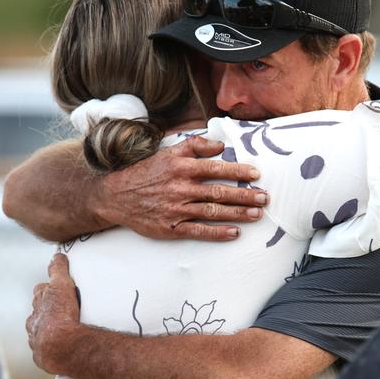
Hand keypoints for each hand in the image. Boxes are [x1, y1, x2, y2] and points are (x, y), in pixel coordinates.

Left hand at [26, 253, 81, 374]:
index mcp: (39, 302)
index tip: (55, 289)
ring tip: (61, 332)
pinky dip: (50, 348)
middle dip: (46, 310)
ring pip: (39, 332)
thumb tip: (56, 255)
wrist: (62, 346)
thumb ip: (58, 269)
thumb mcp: (62, 286)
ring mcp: (36, 339)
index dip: (48, 289)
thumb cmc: (62, 315)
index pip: (40, 291)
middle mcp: (34, 320)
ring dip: (47, 330)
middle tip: (61, 310)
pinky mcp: (41, 356)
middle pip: (38, 312)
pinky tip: (60, 349)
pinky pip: (44, 351)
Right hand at [92, 136, 267, 240]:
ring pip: (212, 212)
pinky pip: (198, 231)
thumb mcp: (167, 153)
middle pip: (218, 192)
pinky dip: (217, 232)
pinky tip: (234, 233)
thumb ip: (194, 146)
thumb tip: (221, 145)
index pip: (215, 168)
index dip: (237, 171)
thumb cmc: (145, 173)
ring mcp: (175, 209)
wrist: (116, 196)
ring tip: (256, 215)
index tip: (256, 173)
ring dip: (236, 214)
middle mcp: (179, 188)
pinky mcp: (170, 227)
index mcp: (180, 168)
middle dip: (244, 195)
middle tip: (264, 198)